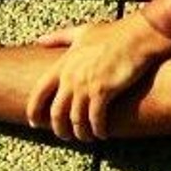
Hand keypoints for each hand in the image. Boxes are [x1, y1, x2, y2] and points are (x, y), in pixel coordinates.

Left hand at [25, 12, 170, 140]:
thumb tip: (38, 41)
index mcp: (63, 64)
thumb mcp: (81, 32)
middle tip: (65, 136)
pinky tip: (102, 134)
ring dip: (80, 133)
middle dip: (59, 129)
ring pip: (75, 120)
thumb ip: (59, 37)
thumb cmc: (112, 33)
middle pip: (56, 112)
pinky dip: (97, 130)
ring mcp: (86, 85)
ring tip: (86, 137)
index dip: (33, 110)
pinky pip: (95, 119)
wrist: (136, 36)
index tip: (34, 122)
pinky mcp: (103, 92)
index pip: (39, 92)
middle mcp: (70, 77)